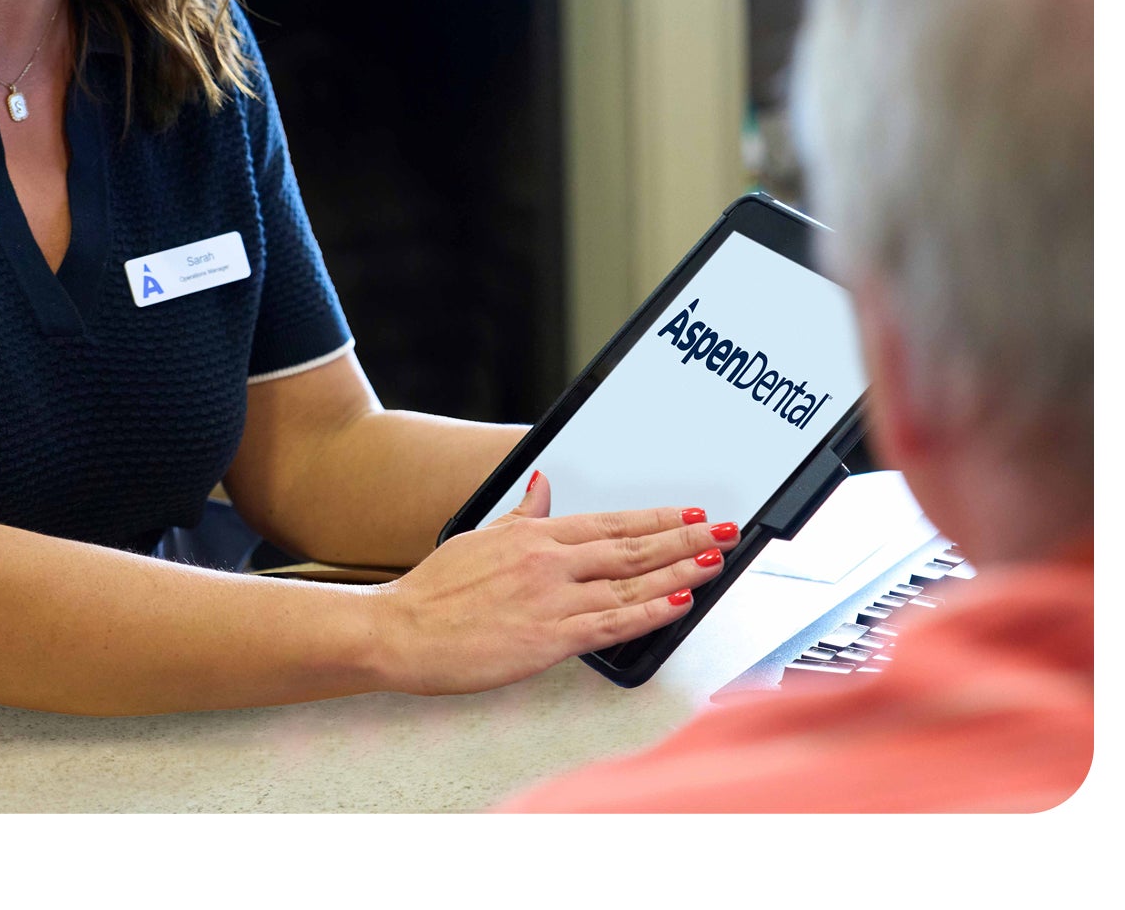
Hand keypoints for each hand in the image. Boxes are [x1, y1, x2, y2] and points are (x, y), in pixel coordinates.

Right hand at [373, 473, 740, 695]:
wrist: (402, 631)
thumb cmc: (436, 591)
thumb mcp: (480, 537)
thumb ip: (521, 514)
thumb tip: (542, 485)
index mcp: (535, 535)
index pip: (612, 521)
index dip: (657, 518)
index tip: (690, 514)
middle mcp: (550, 560)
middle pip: (632, 546)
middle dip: (684, 539)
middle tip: (722, 532)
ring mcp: (552, 599)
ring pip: (630, 581)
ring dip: (679, 571)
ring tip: (715, 562)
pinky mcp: (548, 638)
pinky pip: (610, 624)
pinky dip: (649, 612)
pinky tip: (677, 603)